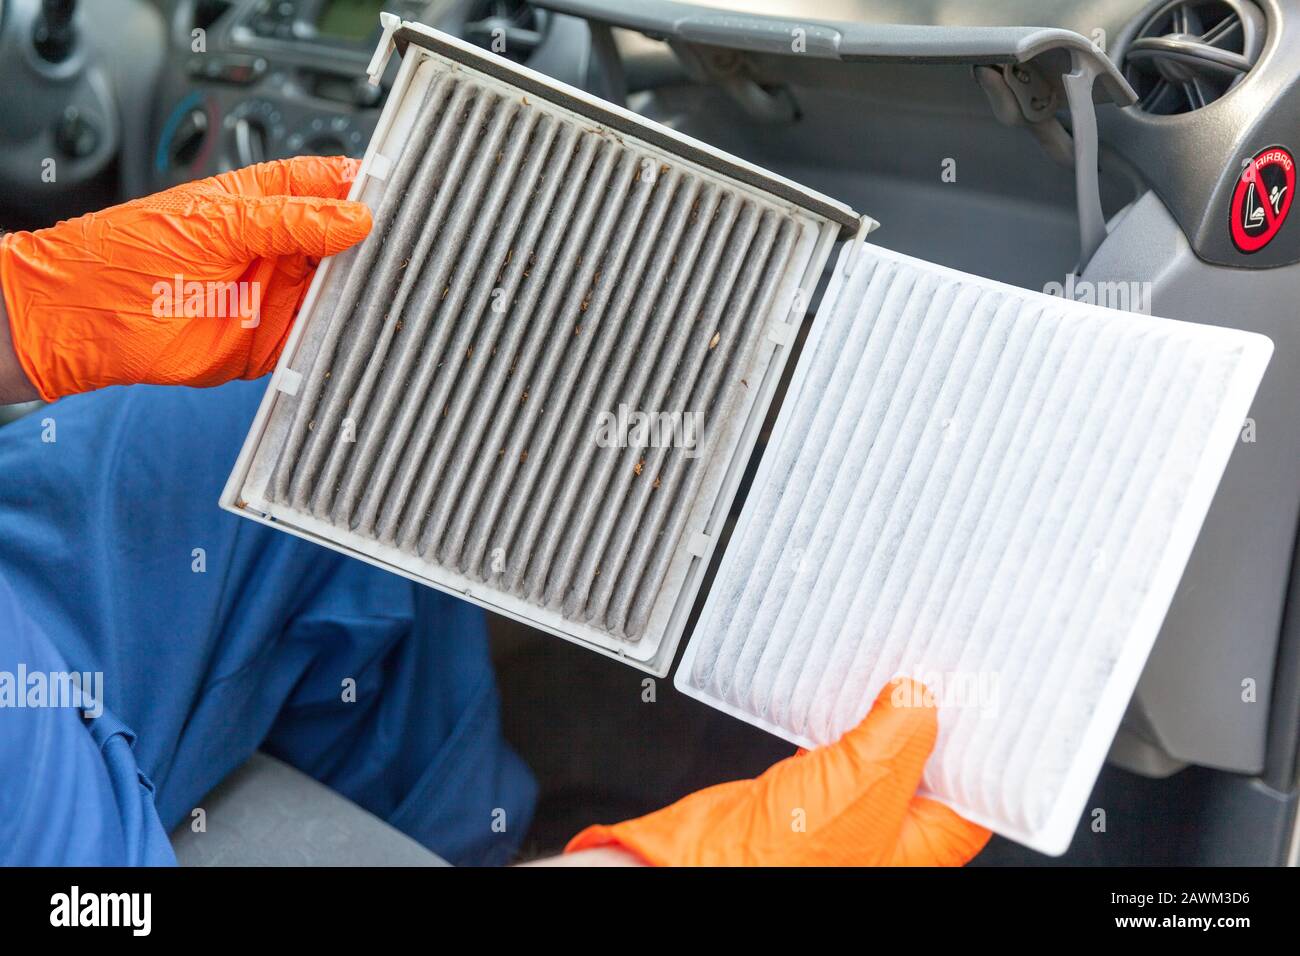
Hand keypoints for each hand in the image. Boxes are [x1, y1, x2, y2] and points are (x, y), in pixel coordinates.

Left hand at [0, 156, 371, 400]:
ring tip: (382, 283)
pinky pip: (323, 338)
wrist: (87, 319)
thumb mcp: (217, 221)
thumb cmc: (128, 252)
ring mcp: (282, 294)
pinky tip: (354, 324)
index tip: (399, 195)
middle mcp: (281, 247)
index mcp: (267, 201)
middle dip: (375, 243)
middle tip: (403, 246)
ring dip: (363, 290)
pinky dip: (342, 335)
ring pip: (344, 290)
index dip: (367, 188)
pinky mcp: (277, 341)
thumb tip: (355, 219)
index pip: (332, 186)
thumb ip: (289, 221)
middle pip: (349, 241)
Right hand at [566, 677, 990, 865]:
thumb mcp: (862, 784)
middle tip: (940, 671)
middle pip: (933, 762)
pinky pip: (841, 745)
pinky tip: (841, 694)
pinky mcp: (813, 790)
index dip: (987, 742)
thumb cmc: (784, 859)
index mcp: (927, 845)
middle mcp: (895, 830)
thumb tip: (919, 698)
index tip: (988, 696)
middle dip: (935, 718)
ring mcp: (854, 809)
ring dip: (886, 713)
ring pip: (885, 750)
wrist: (706, 858)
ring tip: (895, 672)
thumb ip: (898, 734)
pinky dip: (842, 718)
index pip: (979, 788)